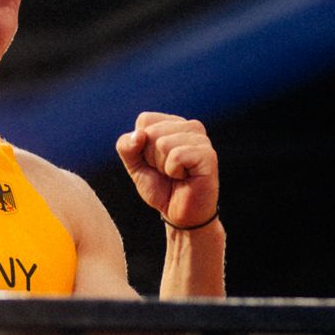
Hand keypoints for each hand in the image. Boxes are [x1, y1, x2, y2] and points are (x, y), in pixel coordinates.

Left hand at [116, 112, 218, 227]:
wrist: (179, 214)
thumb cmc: (161, 187)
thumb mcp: (135, 165)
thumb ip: (126, 147)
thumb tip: (138, 135)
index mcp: (173, 123)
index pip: (145, 120)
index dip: (142, 146)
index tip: (155, 161)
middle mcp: (190, 127)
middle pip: (152, 132)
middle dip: (151, 158)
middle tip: (166, 172)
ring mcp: (201, 139)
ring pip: (163, 143)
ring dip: (163, 166)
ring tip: (176, 175)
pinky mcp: (207, 154)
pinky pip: (176, 156)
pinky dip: (174, 172)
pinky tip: (185, 177)